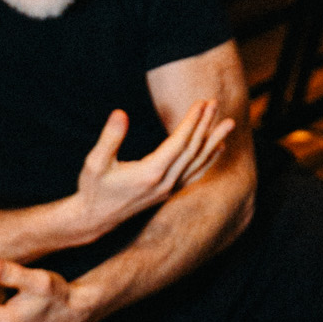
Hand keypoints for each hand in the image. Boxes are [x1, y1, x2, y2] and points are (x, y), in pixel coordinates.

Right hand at [73, 99, 234, 237]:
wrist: (94, 218)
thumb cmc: (93, 188)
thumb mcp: (95, 162)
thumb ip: (109, 137)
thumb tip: (120, 113)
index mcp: (150, 173)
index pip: (179, 143)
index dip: (192, 122)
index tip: (201, 103)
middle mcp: (164, 183)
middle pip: (193, 150)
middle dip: (205, 125)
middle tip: (216, 103)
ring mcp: (168, 190)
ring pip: (198, 163)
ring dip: (213, 141)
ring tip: (229, 123)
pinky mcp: (168, 193)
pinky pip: (195, 174)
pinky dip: (208, 160)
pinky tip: (218, 148)